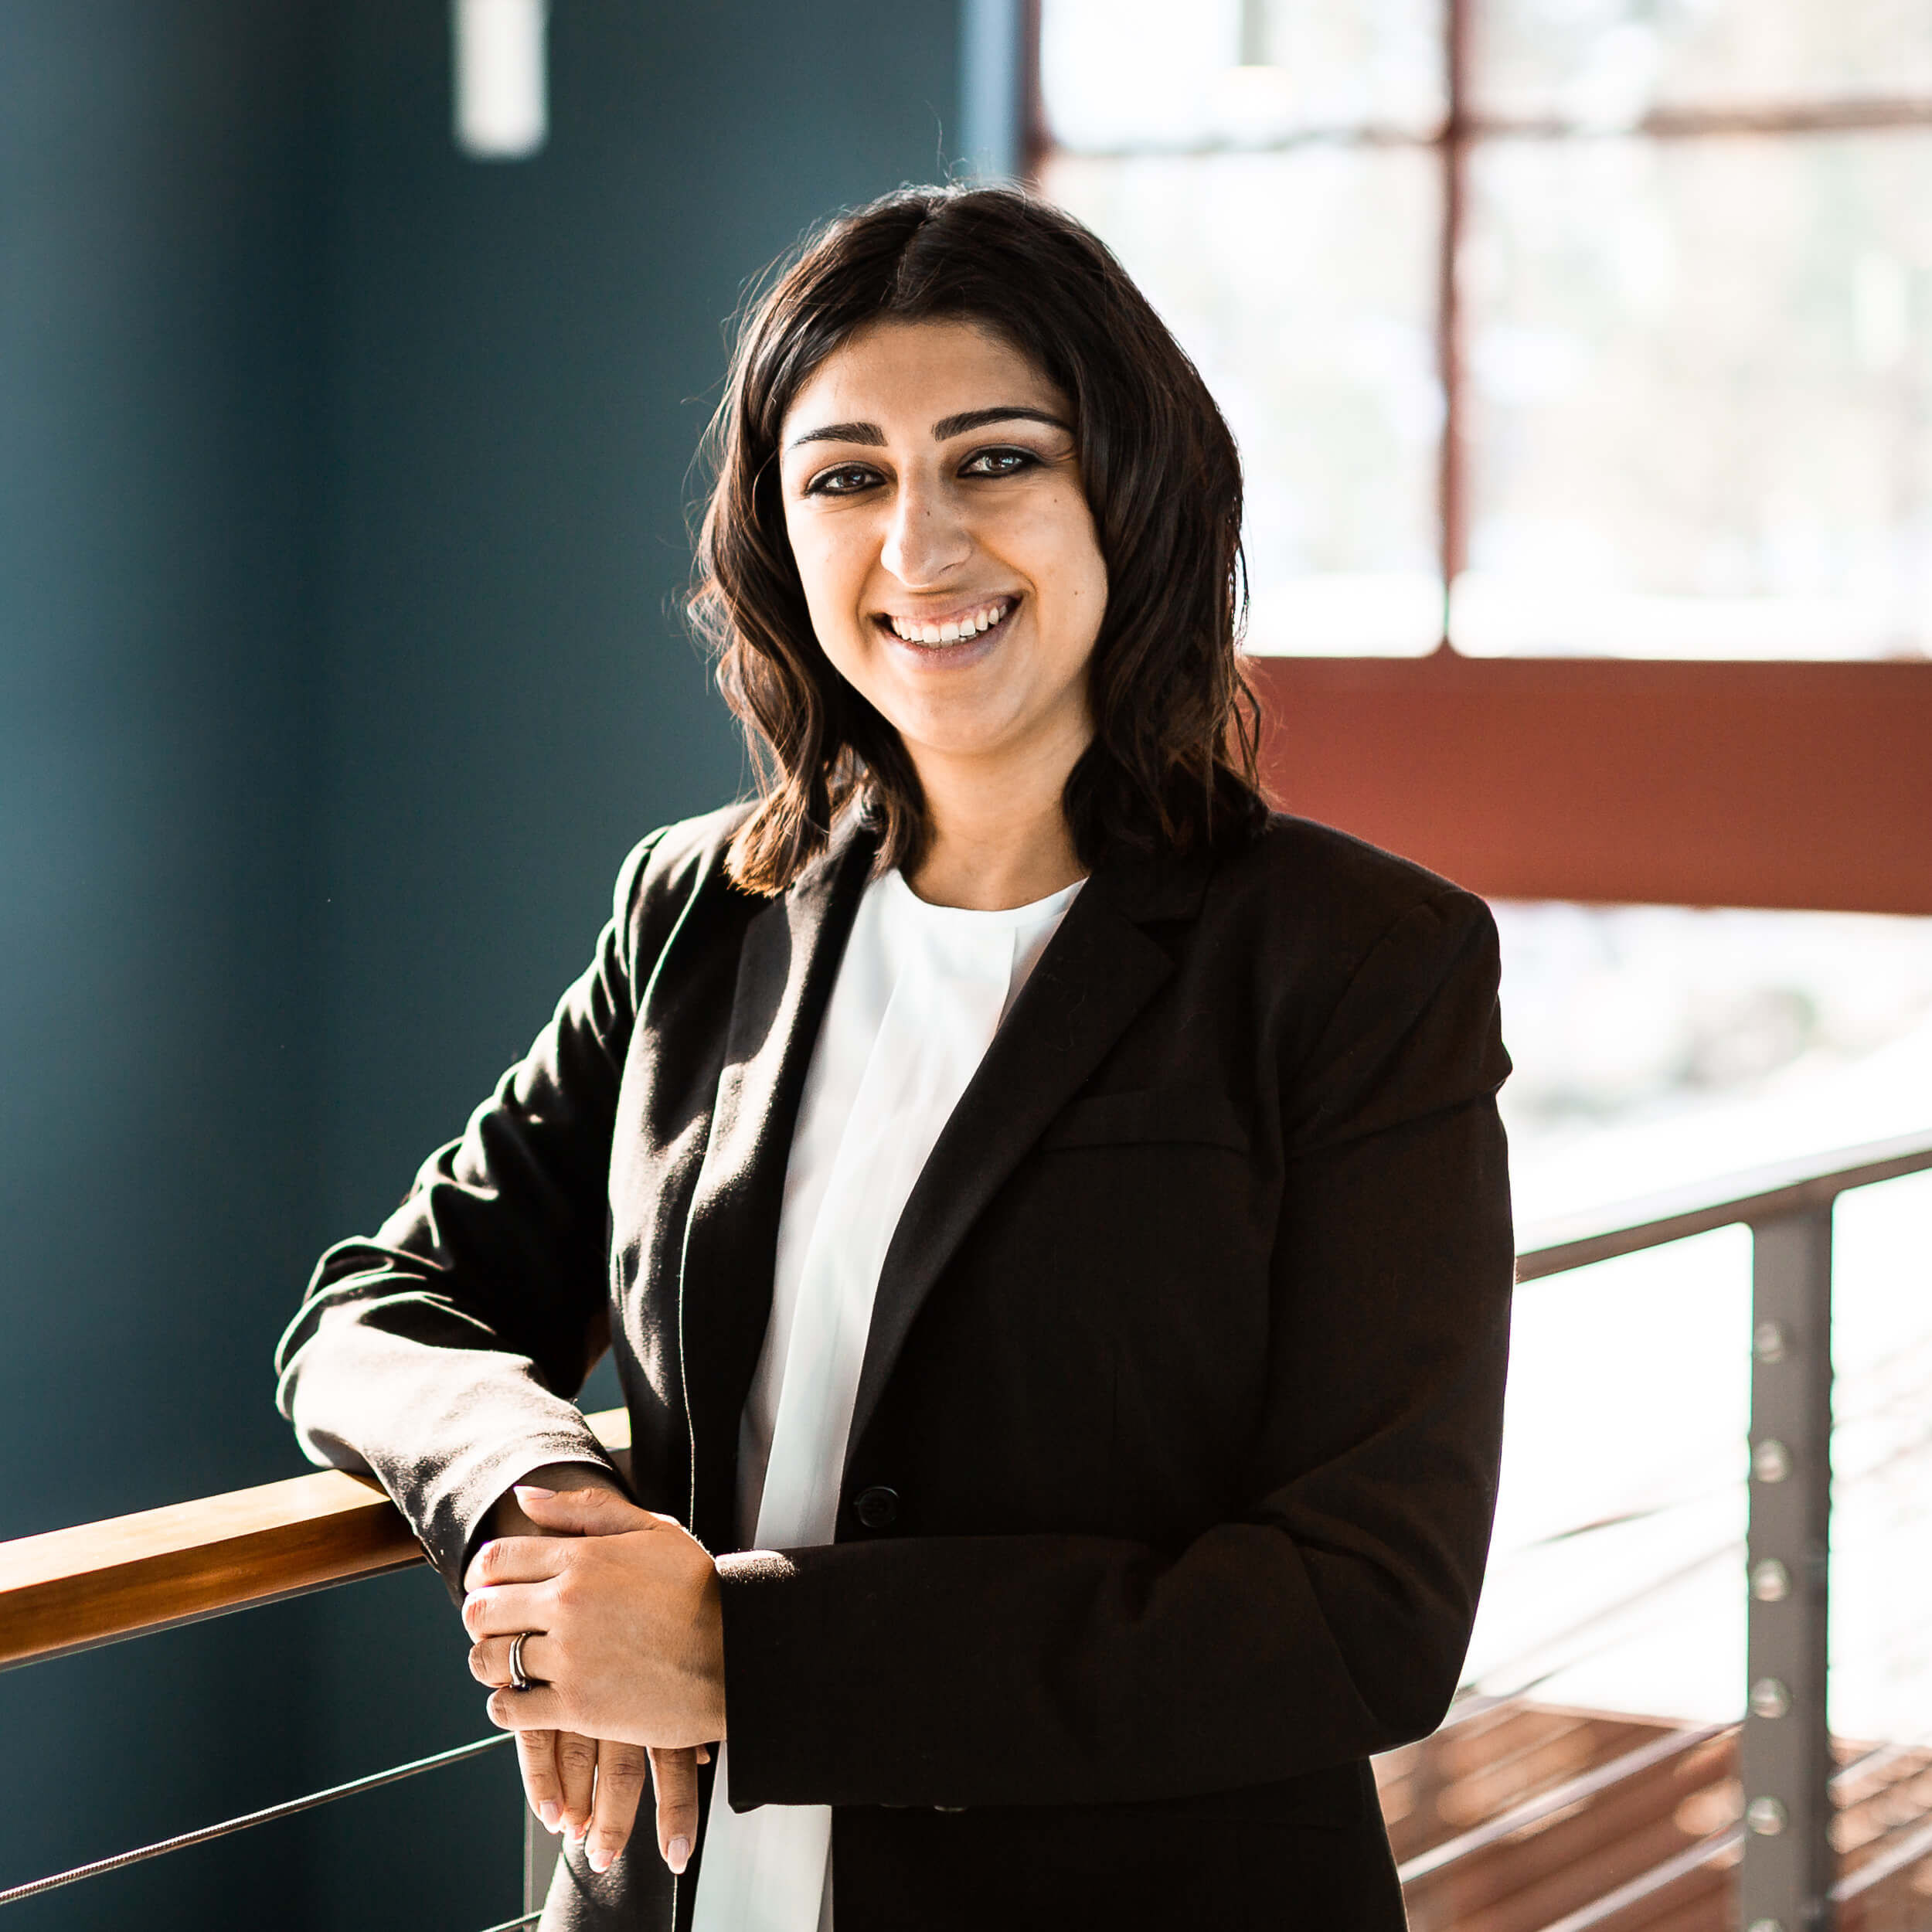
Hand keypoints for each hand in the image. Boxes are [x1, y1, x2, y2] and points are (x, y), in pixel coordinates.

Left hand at [465, 1487, 726, 1870]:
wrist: (738, 1653)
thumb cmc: (699, 1590)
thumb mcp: (653, 1531)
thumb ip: (585, 1509)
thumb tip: (524, 1497)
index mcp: (582, 1558)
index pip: (496, 1560)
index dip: (484, 1574)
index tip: (494, 1587)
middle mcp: (568, 1604)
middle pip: (481, 1611)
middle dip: (483, 1619)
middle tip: (500, 1628)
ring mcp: (571, 1657)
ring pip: (489, 1661)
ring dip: (490, 1663)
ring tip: (512, 1665)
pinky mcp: (578, 1706)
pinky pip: (510, 1709)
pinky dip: (507, 1706)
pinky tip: (526, 1698)